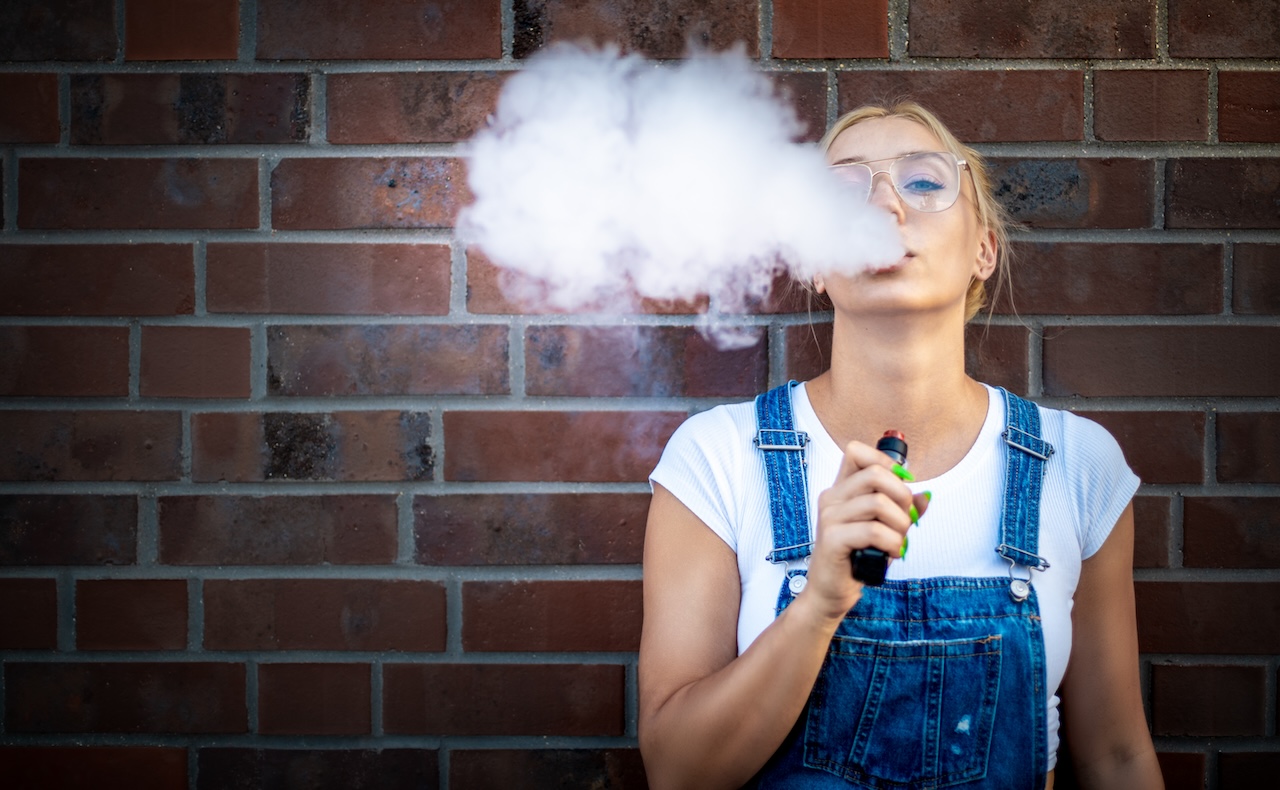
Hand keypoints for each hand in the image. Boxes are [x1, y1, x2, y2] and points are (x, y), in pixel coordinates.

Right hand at [797, 440, 929, 624]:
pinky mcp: (832, 539)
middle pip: (875, 475)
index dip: (887, 463)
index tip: (902, 487)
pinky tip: (892, 554)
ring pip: (879, 503)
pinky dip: (892, 543)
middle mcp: (831, 498)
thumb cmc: (856, 559)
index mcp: (841, 490)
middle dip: (902, 497)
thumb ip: (901, 510)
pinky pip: (873, 531)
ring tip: (899, 542)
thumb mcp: (883, 529)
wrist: (830, 592)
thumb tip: (925, 495)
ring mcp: (829, 517)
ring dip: (900, 525)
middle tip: (906, 521)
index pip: (857, 452)